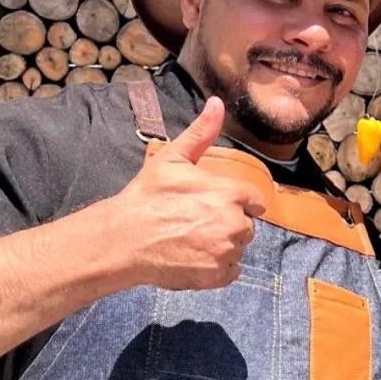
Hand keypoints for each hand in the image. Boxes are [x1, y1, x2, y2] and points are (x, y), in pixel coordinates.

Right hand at [112, 97, 266, 290]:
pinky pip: (231, 271)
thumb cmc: (147, 197)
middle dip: (228, 222)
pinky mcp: (217, 276)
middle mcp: (235, 224)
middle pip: (247, 225)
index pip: (255, 201)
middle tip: (197, 220)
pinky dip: (217, 267)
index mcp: (230, 194)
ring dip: (223, 244)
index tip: (215, 203)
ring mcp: (227, 252)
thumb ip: (201, 133)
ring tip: (192, 238)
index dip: (237, 201)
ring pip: (238, 247)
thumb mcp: (173, 158)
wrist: (125, 239)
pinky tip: (195, 256)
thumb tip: (217, 103)